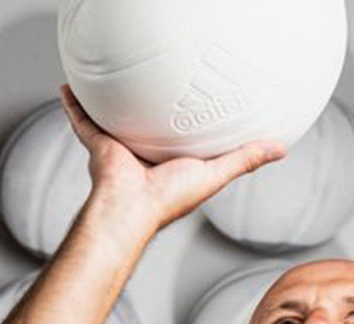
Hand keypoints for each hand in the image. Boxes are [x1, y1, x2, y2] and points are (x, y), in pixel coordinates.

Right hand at [59, 84, 286, 233]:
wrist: (130, 207)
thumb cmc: (170, 198)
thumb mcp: (216, 173)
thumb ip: (246, 159)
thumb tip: (281, 148)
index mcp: (175, 165)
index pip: (189, 143)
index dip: (198, 130)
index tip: (205, 117)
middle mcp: (149, 158)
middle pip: (154, 130)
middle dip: (158, 116)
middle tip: (165, 96)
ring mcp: (124, 150)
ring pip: (121, 122)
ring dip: (119, 108)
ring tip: (120, 88)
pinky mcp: (101, 146)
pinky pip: (86, 121)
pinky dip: (77, 106)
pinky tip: (73, 87)